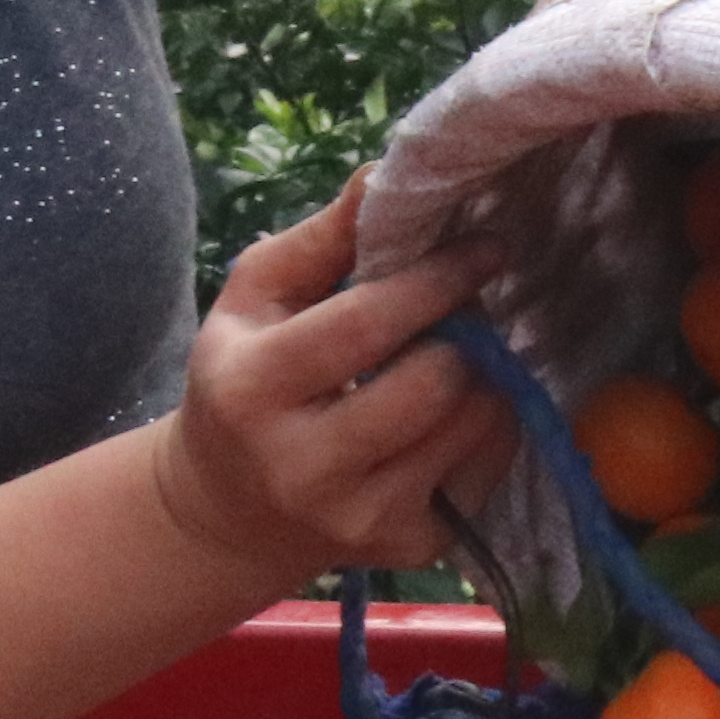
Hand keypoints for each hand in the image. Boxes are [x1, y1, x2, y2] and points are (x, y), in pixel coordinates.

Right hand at [150, 175, 510, 580]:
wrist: (229, 510)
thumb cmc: (247, 382)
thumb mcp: (254, 302)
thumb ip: (323, 239)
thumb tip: (389, 171)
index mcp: (253, 389)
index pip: (368, 324)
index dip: (439, 279)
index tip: (486, 246)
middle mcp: (303, 464)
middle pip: (435, 381)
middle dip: (468, 330)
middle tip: (469, 306)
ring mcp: (360, 515)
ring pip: (474, 423)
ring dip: (488, 375)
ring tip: (462, 354)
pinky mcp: (408, 548)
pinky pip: (489, 467)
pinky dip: (491, 426)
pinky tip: (458, 409)